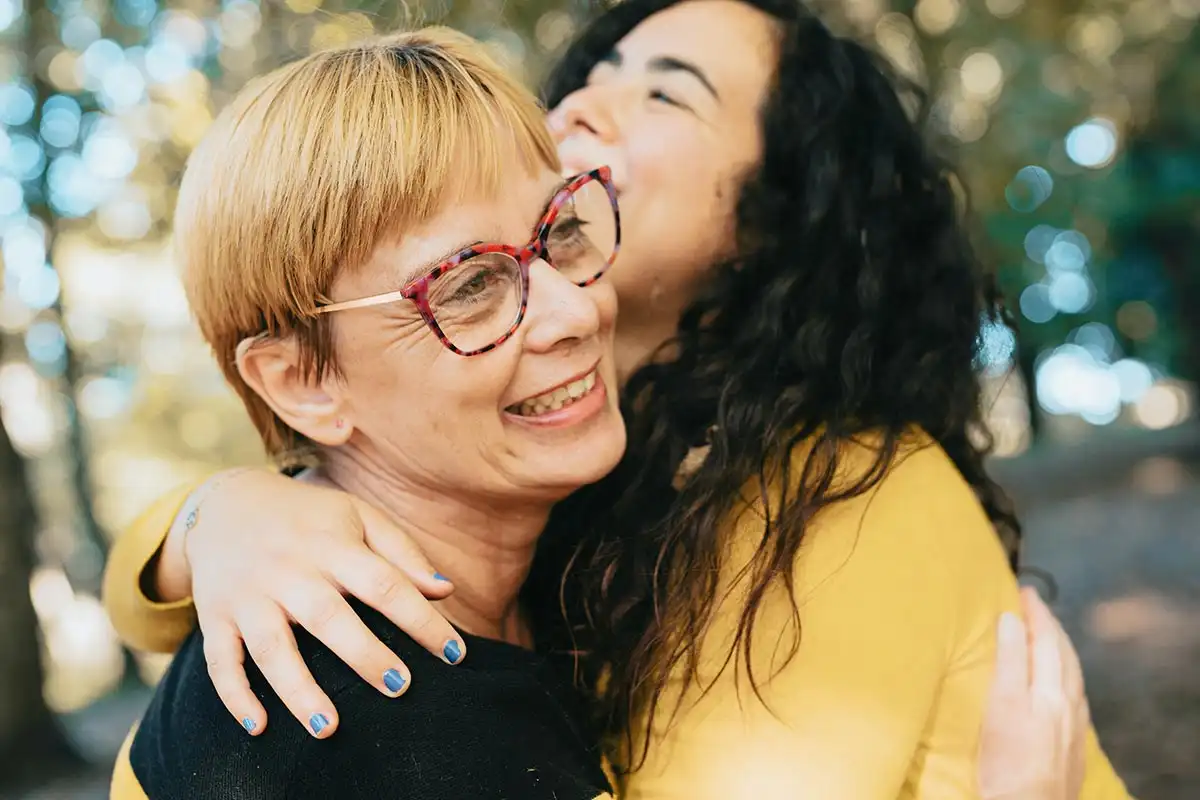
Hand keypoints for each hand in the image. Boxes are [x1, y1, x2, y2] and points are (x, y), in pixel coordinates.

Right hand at [173, 469, 463, 737]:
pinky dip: (235, 695)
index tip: (456, 654)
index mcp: (331, 544)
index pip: (383, 583)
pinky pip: (220, 660)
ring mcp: (248, 595)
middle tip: (400, 687)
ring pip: (271, 647)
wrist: (224, 504)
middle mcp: (288, 570)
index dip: (421, 620)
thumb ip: (402, 553)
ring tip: (329, 728)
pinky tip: (259, 726)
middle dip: (364, 655)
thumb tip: (445, 591)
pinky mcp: (215, 616)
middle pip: (327, 616)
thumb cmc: (308, 518)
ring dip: (298, 690)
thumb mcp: (357, 517)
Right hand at [978, 587, 1088, 799]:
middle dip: (1051, 627)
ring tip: (1047, 637)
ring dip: (1060, 650)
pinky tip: (1057, 683)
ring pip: (1073, 676)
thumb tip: (1012, 619)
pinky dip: (1063, 675)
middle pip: (1065, 656)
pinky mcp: (1073, 743)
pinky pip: (1073, 695)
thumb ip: (1010, 661)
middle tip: (1035, 606)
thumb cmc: (1008, 759)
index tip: (1024, 591)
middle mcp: (1069, 703)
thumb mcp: (1002, 705)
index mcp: (1051, 690)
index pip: (1047, 640)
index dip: (1036, 614)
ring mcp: (1074, 724)